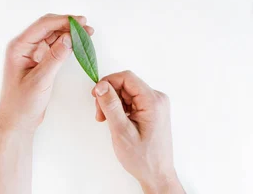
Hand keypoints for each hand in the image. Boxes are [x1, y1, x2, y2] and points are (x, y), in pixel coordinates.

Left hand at [0, 14, 93, 133]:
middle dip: (67, 25)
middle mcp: (24, 46)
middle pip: (48, 27)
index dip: (63, 21)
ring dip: (69, 33)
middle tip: (86, 27)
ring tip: (86, 33)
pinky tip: (77, 44)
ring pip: (52, 35)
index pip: (43, 25)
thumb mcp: (40, 81)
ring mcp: (31, 53)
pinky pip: (54, 46)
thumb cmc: (21, 105)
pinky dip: (66, 43)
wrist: (16, 123)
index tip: (80, 22)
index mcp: (18, 47)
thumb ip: (55, 58)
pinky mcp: (38, 60)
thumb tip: (69, 38)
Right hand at [92, 71, 184, 193]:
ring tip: (107, 121)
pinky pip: (132, 101)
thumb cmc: (143, 158)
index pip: (127, 78)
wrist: (157, 175)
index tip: (95, 95)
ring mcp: (155, 105)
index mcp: (153, 101)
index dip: (108, 82)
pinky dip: (120, 109)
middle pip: (126, 85)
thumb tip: (101, 86)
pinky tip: (116, 122)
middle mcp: (157, 99)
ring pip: (127, 93)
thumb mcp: (122, 131)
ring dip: (113, 103)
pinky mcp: (152, 111)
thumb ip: (111, 106)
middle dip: (109, 96)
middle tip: (100, 115)